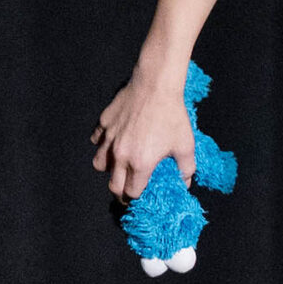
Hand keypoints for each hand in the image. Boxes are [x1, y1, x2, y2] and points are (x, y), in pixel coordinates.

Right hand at [92, 76, 194, 201]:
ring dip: (109, 170)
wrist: (156, 86)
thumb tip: (184, 182)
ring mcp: (109, 139)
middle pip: (113, 185)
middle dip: (121, 192)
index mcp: (140, 164)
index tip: (142, 195)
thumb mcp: (185, 145)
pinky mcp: (104, 124)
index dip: (137, 197)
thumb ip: (186, 169)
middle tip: (128, 191)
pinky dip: (103, 145)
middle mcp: (121, 155)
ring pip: (99, 164)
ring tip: (119, 167)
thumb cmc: (172, 115)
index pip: (132, 192)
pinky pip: (97, 141)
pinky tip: (114, 142)